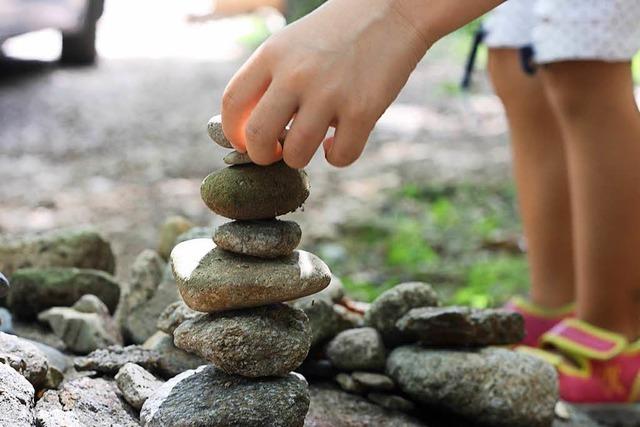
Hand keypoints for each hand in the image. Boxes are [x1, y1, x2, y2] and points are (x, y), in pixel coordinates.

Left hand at [221, 0, 431, 167]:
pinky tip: (340, 141)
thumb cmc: (336, 33)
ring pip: (297, 154)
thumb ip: (269, 80)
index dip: (233, 133)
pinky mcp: (363, 110)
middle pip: (258, 135)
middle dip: (263, 156)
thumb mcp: (291, 44)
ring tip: (312, 143)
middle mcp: (296, 74)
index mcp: (272, 55)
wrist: (392, 9)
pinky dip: (338, 157)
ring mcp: (329, 93)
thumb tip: (252, 132)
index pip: (233, 103)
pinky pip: (340, 156)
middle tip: (276, 153)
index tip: (245, 142)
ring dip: (300, 158)